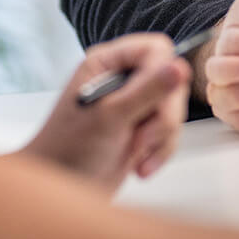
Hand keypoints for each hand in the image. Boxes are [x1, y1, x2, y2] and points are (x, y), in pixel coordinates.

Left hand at [18, 33, 189, 193]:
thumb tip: (178, 66)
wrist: (60, 189)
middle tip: (142, 137)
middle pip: (170, 82)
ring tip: (136, 153)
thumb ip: (147, 91)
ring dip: (160, 138)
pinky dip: (159, 152)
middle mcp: (121, 79)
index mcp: (106, 63)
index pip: (155, 50)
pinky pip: (169, 133)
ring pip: (173, 110)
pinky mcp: (141, 130)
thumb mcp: (110, 116)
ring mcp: (133, 106)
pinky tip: (139, 166)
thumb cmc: (68, 149)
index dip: (163, 73)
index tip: (159, 100)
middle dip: (162, 116)